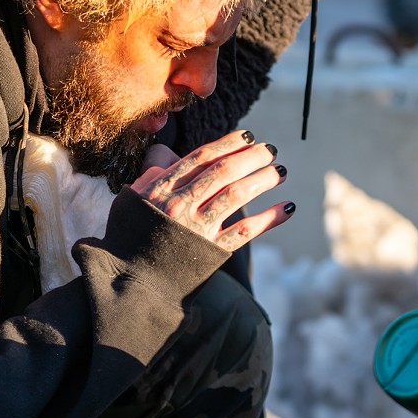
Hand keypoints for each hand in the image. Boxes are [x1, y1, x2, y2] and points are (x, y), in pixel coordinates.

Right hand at [132, 130, 291, 250]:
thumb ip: (151, 175)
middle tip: (271, 150)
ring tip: (280, 172)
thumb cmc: (130, 237)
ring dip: (262, 180)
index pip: (201, 157)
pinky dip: (269, 218)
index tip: (248, 135)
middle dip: (251, 157)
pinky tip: (287, 207)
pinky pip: (245, 232)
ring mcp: (197, 229)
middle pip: (223, 172)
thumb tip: (168, 155)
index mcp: (161, 188)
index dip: (228, 143)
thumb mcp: (131, 200)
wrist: (131, 282)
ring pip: (235, 196)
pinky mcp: (211, 252)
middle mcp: (180, 205)